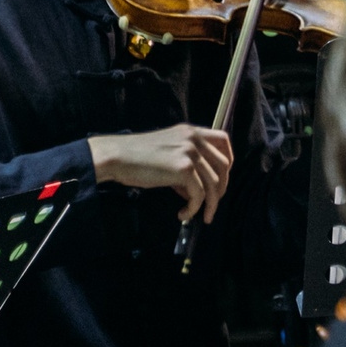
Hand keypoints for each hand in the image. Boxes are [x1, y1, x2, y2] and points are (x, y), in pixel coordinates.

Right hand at [91, 122, 234, 223]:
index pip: (223, 140)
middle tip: (212, 204)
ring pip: (214, 183)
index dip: (228, 161)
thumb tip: (194, 187)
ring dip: (209, 203)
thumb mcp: (167, 150)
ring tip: (199, 215)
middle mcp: (194, 139)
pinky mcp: (183, 168)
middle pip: (223, 165)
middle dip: (221, 188)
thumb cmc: (135, 157)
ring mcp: (190, 152)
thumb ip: (185, 162)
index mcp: (190, 131)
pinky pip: (199, 194)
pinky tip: (183, 214)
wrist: (116, 157)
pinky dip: (194, 208)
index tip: (223, 178)